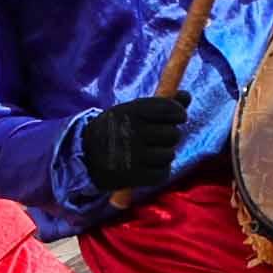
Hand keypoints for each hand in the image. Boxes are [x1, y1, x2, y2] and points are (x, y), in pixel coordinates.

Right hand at [77, 91, 192, 195]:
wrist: (85, 155)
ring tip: (150, 153)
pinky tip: (148, 167)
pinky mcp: (134, 176)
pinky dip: (159, 171)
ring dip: (164, 155)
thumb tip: (187, 96)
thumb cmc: (114, 129)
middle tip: (157, 138)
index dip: (179, 113)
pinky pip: (163, 173)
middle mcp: (133, 131)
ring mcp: (133, 155)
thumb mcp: (131, 111)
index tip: (177, 117)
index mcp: (132, 111)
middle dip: (169, 136)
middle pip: (173, 134)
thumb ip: (161, 103)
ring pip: (169, 154)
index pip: (171, 109)